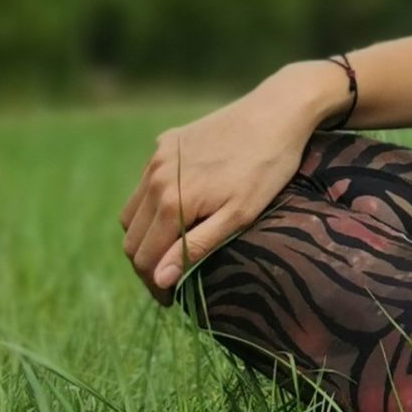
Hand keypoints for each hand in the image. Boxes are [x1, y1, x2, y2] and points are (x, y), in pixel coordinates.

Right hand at [118, 85, 318, 300]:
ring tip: (171, 248)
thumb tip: (159, 279)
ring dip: (145, 233)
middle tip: (170, 279)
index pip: (144, 257)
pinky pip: (147, 181)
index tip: (170, 301)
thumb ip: (196, 246)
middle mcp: (155, 178)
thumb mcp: (240, 214)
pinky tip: (179, 209)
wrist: (279, 111)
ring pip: (133, 209)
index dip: (154, 285)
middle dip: (146, 263)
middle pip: (132, 237)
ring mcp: (158, 157)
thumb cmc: (268, 167)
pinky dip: (153, 202)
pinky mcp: (166, 141)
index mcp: (171, 201)